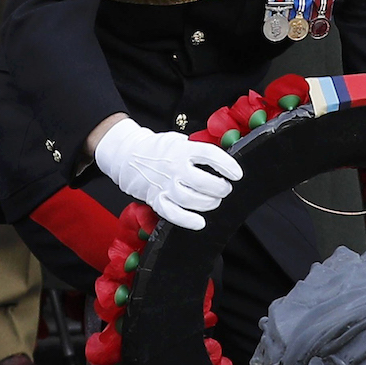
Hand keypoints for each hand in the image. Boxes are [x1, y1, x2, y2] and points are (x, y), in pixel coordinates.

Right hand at [93, 117, 242, 229]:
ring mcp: (164, 184)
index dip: (227, 165)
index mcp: (182, 150)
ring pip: (191, 199)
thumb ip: (197, 151)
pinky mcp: (156, 199)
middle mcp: (174, 167)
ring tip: (214, 201)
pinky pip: (173, 214)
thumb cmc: (159, 149)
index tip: (237, 174)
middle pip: (203, 182)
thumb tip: (221, 162)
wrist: (128, 156)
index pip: (209, 155)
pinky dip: (188, 220)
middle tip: (225, 189)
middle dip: (220, 188)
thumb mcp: (179, 141)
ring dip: (208, 203)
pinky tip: (200, 222)